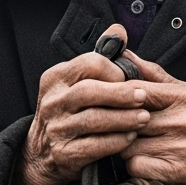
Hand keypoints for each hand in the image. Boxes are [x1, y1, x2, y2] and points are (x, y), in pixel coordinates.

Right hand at [7, 25, 148, 184]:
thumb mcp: (75, 81)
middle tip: (144, 96)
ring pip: (94, 120)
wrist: (41, 153)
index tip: (128, 77)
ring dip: (123, 118)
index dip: (112, 69)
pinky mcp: (64, 153)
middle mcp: (53, 101)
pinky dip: (115, 141)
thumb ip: (99, 57)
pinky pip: (94, 146)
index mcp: (55, 78)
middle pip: (89, 91)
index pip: (87, 64)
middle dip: (121, 94)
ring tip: (144, 118)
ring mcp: (56, 128)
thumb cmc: (68, 111)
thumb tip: (119, 30)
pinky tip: (130, 137)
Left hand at [118, 53, 185, 184]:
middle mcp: (182, 120)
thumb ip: (152, 73)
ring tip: (136, 144)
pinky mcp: (175, 171)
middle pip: (128, 119)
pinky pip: (136, 165)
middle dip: (119, 123)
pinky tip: (144, 160)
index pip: (135, 90)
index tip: (110, 100)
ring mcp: (180, 147)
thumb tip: (125, 53)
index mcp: (182, 97)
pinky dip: (135, 165)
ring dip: (125, 146)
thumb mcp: (183, 92)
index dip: (117, 96)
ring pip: (128, 144)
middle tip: (122, 126)